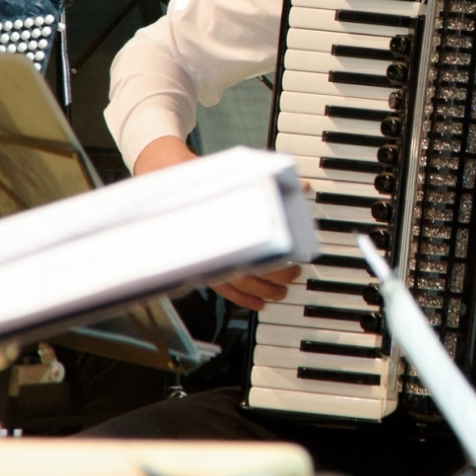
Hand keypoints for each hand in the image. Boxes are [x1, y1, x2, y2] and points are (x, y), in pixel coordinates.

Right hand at [132, 136, 304, 309]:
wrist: (171, 179)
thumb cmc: (209, 177)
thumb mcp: (243, 173)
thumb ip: (276, 184)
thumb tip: (305, 188)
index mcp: (227, 220)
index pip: (259, 248)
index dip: (280, 260)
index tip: (296, 262)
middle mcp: (215, 241)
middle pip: (250, 268)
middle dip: (275, 276)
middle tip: (293, 275)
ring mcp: (207, 254)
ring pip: (238, 283)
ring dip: (262, 290)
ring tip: (281, 292)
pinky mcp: (202, 263)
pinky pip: (223, 289)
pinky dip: (242, 298)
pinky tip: (258, 302)